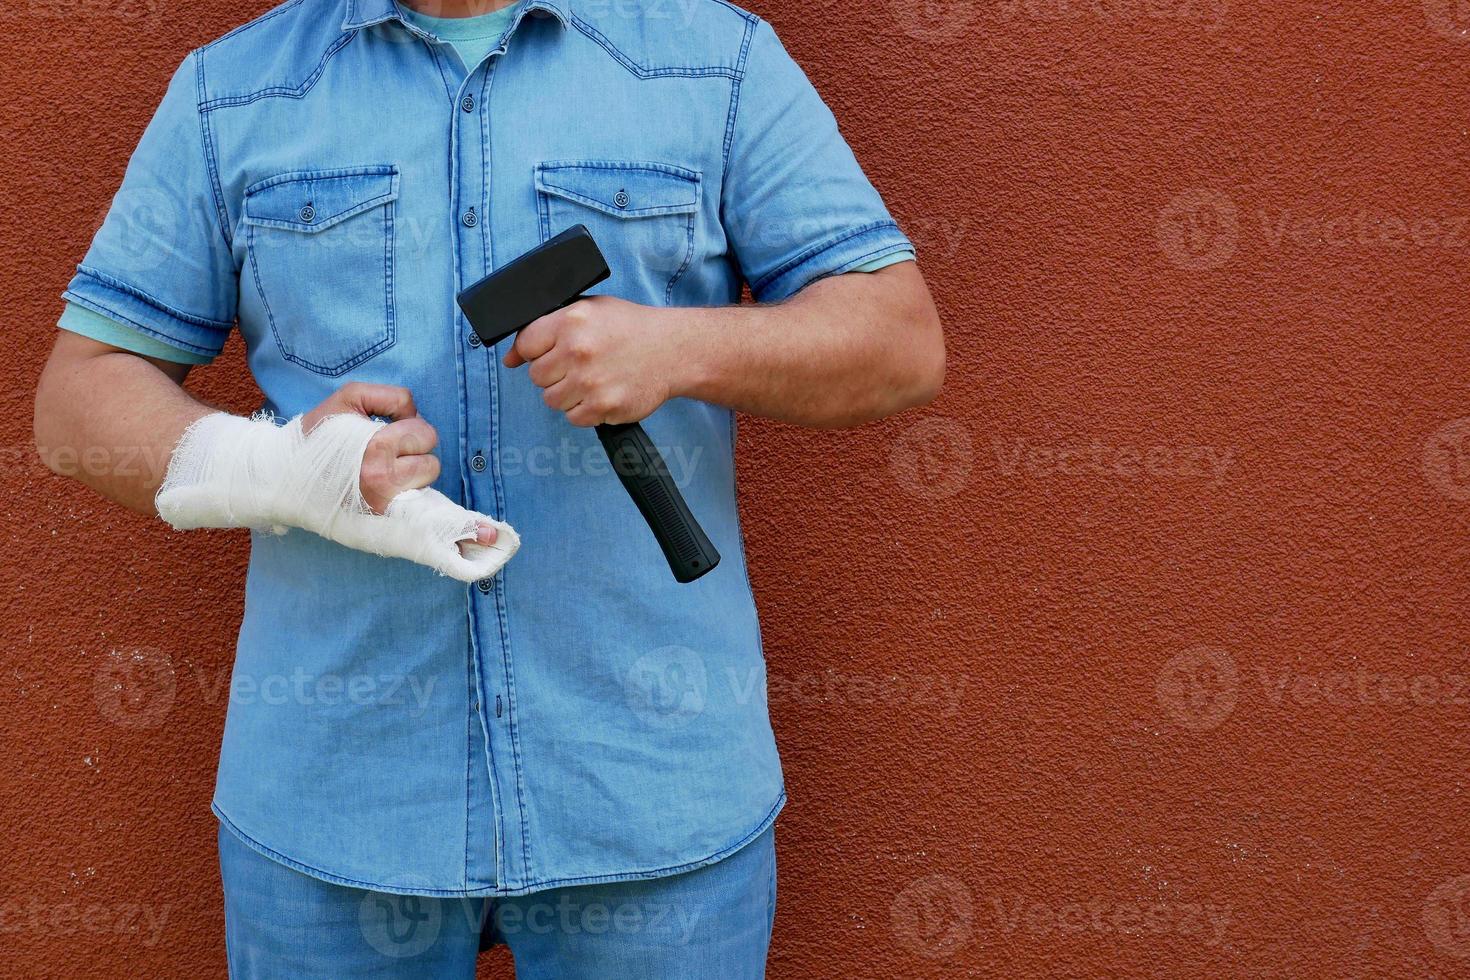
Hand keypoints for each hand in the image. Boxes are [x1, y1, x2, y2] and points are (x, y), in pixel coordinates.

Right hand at [301, 382, 496, 545]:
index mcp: (377, 447)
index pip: (425, 435)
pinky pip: (414, 506)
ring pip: (425, 486)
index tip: (389, 430)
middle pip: (432, 463)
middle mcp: (383, 480)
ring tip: (383, 468)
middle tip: (388, 451)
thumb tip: (416, 416)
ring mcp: (383, 504)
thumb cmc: (320, 433)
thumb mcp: (349, 397)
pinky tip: (384, 487)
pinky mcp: (379, 520)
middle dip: (415, 453)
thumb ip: (392, 397)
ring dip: (412, 475)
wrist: (286, 475)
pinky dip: (405, 494)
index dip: (410, 428)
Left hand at [503, 296, 677, 426]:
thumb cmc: (629, 329)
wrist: (673, 350)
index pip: (526, 345)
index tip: (553, 353)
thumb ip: (545, 329)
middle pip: (537, 376)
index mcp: (570, 321)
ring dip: (569, 394)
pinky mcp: (604, 407)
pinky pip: (574, 417)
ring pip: (552, 400)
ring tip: (594, 379)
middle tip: (581, 365)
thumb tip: (509, 359)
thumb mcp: (588, 311)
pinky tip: (603, 392)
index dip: (537, 351)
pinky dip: (586, 410)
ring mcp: (590, 381)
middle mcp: (577, 351)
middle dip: (555, 373)